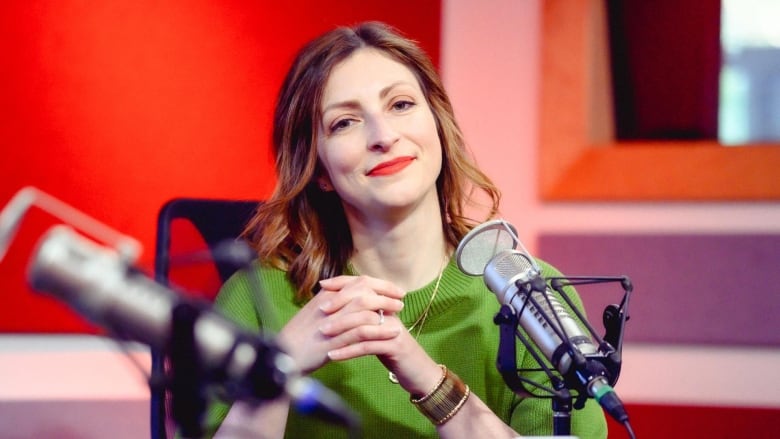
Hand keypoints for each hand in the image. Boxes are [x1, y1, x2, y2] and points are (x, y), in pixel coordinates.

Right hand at [276, 275, 404, 373]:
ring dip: (385, 308)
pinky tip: (392, 332)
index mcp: (326, 295)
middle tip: (401, 299)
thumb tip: (356, 298)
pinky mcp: (335, 339)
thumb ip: (334, 304)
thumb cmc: (300, 337)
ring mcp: (332, 320)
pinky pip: (362, 331)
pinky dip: (380, 330)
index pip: (357, 282)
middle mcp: (329, 303)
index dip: (379, 284)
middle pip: (363, 289)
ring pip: (364, 307)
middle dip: (385, 292)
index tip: (394, 289)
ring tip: (399, 312)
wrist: (285, 356)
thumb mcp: (316, 314)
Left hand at [320, 276, 442, 396]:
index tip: (322, 285)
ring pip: (364, 323)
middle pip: (363, 300)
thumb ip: (362, 315)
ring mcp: (393, 329)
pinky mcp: (395, 347)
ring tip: (322, 332)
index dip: (343, 283)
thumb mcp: (376, 328)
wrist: (418, 371)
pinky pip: (367, 346)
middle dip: (339, 303)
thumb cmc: (391, 349)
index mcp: (385, 305)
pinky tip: (332, 355)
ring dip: (341, 326)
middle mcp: (391, 313)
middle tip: (320, 309)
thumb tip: (338, 303)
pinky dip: (348, 350)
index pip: (363, 285)